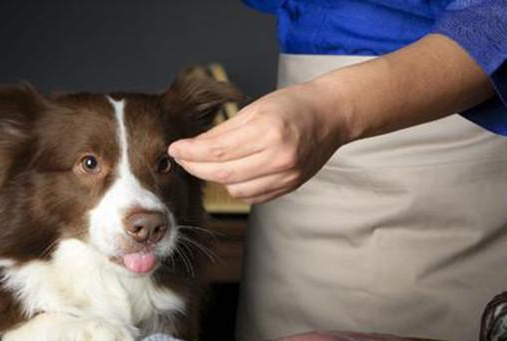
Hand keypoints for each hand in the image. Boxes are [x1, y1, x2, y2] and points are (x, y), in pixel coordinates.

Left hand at [168, 81, 350, 203]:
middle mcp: (279, 156)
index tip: (174, 149)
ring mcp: (287, 175)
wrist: (332, 115)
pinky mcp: (290, 186)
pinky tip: (234, 172)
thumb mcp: (256, 108)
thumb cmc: (294, 105)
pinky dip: (238, 186)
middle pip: (222, 174)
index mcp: (268, 131)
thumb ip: (224, 131)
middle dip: (196, 167)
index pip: (217, 151)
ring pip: (236, 189)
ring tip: (212, 162)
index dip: (190, 153)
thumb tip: (192, 147)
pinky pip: (253, 196)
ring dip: (218, 178)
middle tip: (182, 159)